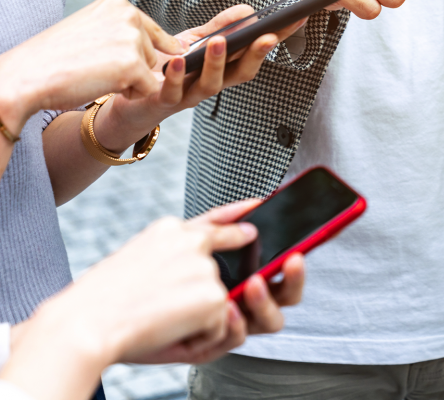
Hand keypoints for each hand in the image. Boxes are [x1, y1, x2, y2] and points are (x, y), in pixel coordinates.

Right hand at [0, 0, 183, 135]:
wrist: (28, 75)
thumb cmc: (57, 57)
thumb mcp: (94, 30)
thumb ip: (128, 32)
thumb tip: (178, 47)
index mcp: (117, 2)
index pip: (150, 30)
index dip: (139, 50)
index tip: (117, 56)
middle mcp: (128, 15)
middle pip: (153, 52)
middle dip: (132, 66)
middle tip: (96, 66)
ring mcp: (132, 39)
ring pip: (152, 71)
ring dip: (131, 80)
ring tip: (97, 74)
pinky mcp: (133, 65)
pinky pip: (149, 88)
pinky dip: (131, 93)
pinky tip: (104, 85)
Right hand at [4, 200, 258, 398]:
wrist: (85, 322)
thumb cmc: (101, 301)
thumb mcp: (135, 260)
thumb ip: (174, 253)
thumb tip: (213, 261)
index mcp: (168, 230)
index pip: (213, 220)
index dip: (238, 216)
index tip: (257, 207)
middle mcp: (192, 242)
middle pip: (216, 275)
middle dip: (194, 298)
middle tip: (156, 304)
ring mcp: (206, 268)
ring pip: (216, 304)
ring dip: (193, 319)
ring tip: (155, 316)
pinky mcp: (214, 295)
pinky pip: (217, 327)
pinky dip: (197, 337)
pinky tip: (167, 329)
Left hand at [92, 5, 297, 153]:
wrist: (131, 98)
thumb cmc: (169, 69)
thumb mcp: (195, 44)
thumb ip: (220, 28)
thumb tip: (248, 10)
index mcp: (225, 69)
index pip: (256, 53)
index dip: (276, 39)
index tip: (295, 19)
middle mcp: (213, 84)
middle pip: (242, 73)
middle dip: (255, 55)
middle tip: (267, 37)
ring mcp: (190, 95)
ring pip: (211, 85)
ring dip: (218, 64)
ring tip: (221, 42)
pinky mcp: (164, 101)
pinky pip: (174, 91)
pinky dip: (178, 76)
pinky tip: (179, 59)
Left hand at [126, 202, 304, 364]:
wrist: (99, 316)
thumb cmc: (140, 279)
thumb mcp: (184, 240)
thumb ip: (220, 225)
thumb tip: (254, 206)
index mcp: (239, 275)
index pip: (279, 270)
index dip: (293, 261)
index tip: (296, 247)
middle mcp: (237, 301)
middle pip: (284, 295)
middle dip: (293, 279)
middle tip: (290, 262)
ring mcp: (224, 324)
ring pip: (268, 320)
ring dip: (265, 301)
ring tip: (253, 285)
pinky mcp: (209, 344)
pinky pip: (235, 337)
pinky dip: (234, 325)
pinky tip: (226, 310)